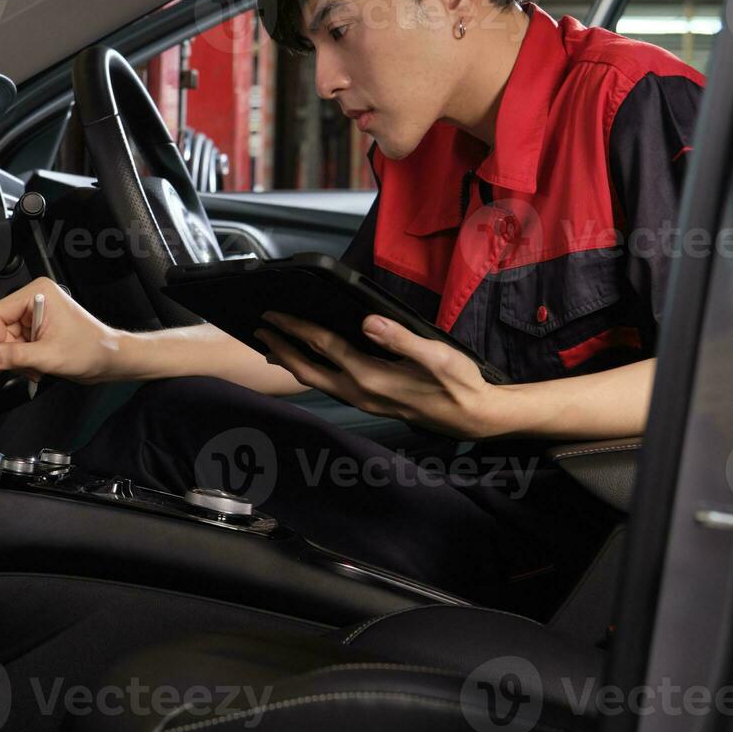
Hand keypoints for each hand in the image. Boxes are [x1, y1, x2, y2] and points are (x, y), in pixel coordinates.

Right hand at [0, 277, 122, 382]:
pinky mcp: (37, 328)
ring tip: (37, 366)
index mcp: (37, 294)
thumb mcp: (48, 355)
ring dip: (18, 359)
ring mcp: (35, 315)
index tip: (0, 357)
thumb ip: (14, 356)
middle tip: (26, 365)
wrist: (109, 359)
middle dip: (11, 352)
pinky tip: (38, 365)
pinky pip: (16, 345)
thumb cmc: (91, 349)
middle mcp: (35, 300)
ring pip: (6, 340)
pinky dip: (23, 359)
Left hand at [255, 311, 502, 439]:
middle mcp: (360, 392)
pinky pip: (330, 387)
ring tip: (274, 348)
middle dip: (282, 348)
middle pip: (308, 370)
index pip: (324, 346)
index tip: (274, 315)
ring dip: (293, 363)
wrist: (472, 417)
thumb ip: (400, 338)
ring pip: (316, 382)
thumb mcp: (435, 355)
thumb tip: (367, 322)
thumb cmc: (458, 384)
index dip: (296, 328)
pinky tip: (311, 365)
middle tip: (260, 330)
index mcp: (371, 376)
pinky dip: (311, 372)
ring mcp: (363, 401)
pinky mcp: (370, 403)